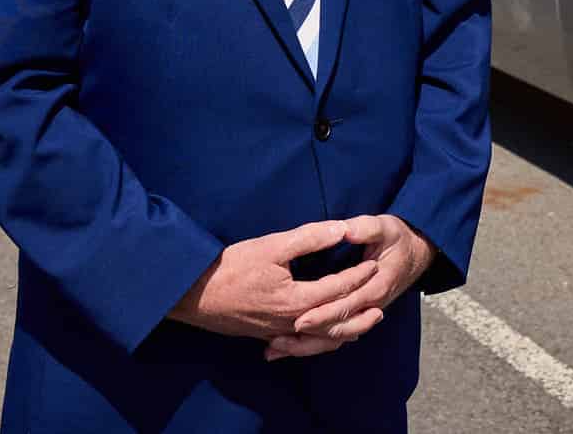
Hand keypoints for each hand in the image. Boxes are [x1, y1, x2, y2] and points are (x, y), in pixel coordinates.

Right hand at [170, 221, 378, 348]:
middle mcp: (291, 322)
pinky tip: (322, 335)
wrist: (192, 295)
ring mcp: (277, 333)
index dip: (357, 275)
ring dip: (342, 332)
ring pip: (319, 339)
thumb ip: (309, 238)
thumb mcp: (271, 245)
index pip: (338, 289)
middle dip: (359, 313)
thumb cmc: (230, 266)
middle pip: (335, 323)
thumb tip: (341, 229)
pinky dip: (318, 341)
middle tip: (380, 304)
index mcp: (296, 300)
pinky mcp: (265, 335)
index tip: (373, 263)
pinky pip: (301, 343)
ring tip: (360, 326)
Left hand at [264, 215, 435, 359]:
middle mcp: (370, 306)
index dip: (323, 314)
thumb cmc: (398, 238)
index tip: (299, 319)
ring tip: (276, 348)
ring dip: (306, 346)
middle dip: (308, 335)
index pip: (346, 305)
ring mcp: (363, 314)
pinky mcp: (357, 315)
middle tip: (278, 339)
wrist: (417, 253)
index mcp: (376, 286)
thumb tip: (345, 229)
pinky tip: (287, 347)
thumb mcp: (385, 227)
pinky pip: (334, 336)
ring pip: (335, 338)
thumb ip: (365, 228)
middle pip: (338, 328)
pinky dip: (312, 344)